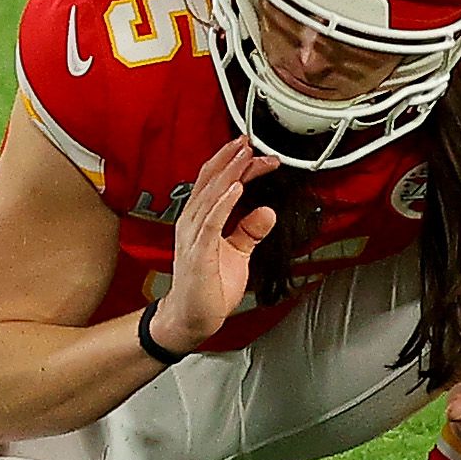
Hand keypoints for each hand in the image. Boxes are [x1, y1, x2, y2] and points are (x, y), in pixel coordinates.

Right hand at [147, 136, 281, 353]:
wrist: (193, 317)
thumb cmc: (209, 286)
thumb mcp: (238, 253)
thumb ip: (249, 230)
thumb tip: (267, 211)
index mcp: (201, 220)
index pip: (218, 184)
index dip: (237, 166)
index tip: (258, 154)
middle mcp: (193, 222)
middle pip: (212, 182)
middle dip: (232, 159)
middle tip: (250, 141)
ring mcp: (194, 235)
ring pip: (211, 195)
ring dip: (229, 172)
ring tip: (245, 155)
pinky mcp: (199, 251)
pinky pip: (211, 221)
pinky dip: (223, 202)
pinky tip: (236, 188)